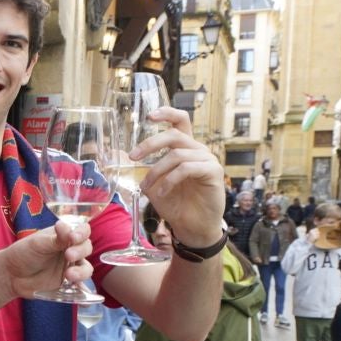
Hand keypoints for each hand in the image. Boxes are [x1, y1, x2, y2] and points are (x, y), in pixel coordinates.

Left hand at [2, 219, 92, 296]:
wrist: (11, 275)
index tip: (73, 238)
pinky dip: (84, 292)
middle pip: (86, 249)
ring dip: (81, 271)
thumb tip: (67, 226)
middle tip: (68, 255)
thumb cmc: (23, 253)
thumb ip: (56, 238)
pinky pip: (80, 287)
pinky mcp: (67, 283)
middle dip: (80, 251)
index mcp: (64, 236)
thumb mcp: (38, 243)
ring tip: (68, 275)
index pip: (82, 231)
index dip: (82, 234)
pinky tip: (84, 296)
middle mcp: (70, 250)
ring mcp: (70, 267)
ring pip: (86, 268)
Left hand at [130, 107, 226, 248]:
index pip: (180, 121)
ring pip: (177, 154)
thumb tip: (127, 158)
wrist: (193, 227)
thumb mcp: (155, 185)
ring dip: (157, 171)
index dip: (167, 113)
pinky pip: (187, 168)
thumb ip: (147, 170)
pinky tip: (162, 192)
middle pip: (174, 134)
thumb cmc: (176, 205)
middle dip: (150, 143)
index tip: (149, 116)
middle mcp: (198, 150)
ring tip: (147, 187)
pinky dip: (170, 180)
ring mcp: (207, 160)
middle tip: (133, 157)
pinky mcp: (213, 172)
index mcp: (185, 148)